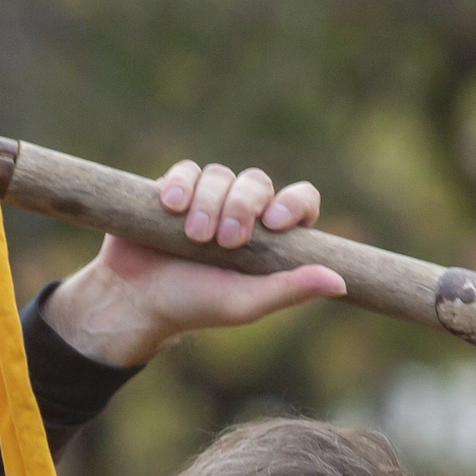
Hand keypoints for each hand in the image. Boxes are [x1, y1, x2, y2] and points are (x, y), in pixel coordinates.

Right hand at [43, 163, 345, 368]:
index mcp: (269, 237)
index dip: (294, 202)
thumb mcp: (247, 303)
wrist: (135, 299)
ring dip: (209, 202)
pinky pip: (187, 170)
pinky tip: (171, 206)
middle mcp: (243, 211)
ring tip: (193, 236)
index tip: (277, 221)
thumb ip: (291, 289)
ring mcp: (209, 197)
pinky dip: (181, 185)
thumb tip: (340, 282)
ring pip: (220, 174)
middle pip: (257, 182)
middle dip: (243, 206)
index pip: (300, 201)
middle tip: (225, 240)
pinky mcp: (175, 188)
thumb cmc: (196, 305)